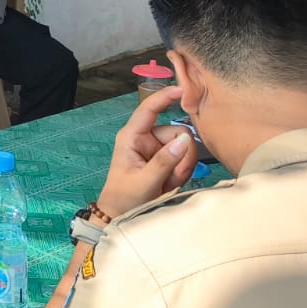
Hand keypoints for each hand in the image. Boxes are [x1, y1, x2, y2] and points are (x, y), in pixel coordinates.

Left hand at [96, 87, 197, 219]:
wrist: (121, 217)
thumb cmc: (124, 198)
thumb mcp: (143, 182)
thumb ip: (164, 161)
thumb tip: (185, 139)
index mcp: (131, 136)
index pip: (148, 109)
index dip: (165, 97)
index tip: (183, 89)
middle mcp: (145, 138)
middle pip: (178, 133)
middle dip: (182, 157)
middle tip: (172, 178)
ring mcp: (157, 149)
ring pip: (185, 148)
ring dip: (182, 168)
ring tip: (167, 184)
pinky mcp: (165, 160)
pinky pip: (185, 161)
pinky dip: (182, 174)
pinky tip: (170, 185)